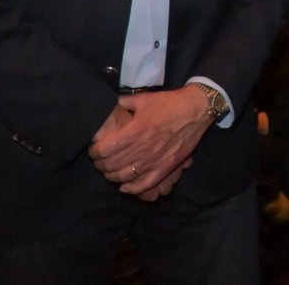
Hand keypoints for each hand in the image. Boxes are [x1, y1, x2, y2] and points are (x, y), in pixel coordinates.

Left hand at [88, 87, 213, 197]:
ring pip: (124, 176)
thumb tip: (113, 104)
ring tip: (109, 172)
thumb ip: (125, 102)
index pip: (104, 149)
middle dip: (101, 164)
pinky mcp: (165, 168)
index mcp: (133, 131)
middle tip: (99, 161)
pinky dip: (132, 189)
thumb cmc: (169, 103)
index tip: (94, 150)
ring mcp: (153, 161)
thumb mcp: (144, 99)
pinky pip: (144, 184)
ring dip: (112, 176)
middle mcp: (141, 149)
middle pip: (111, 164)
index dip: (95, 152)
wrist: (195, 110)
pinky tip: (125, 188)